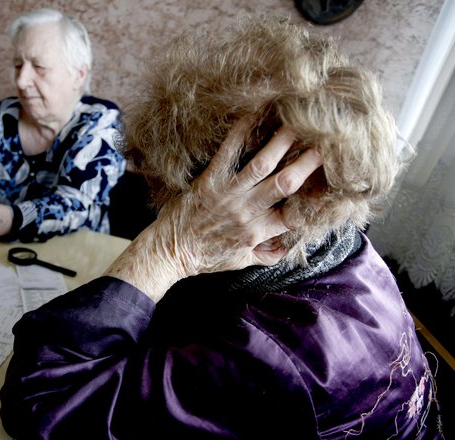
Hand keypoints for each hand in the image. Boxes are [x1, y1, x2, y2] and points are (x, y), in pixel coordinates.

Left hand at [105, 118, 322, 301]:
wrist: (170, 251)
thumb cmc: (205, 257)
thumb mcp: (241, 262)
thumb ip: (268, 254)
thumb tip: (291, 246)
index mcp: (258, 232)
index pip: (297, 214)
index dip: (318, 198)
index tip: (333, 181)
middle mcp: (248, 212)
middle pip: (286, 183)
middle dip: (309, 162)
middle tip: (326, 140)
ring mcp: (228, 194)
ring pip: (262, 165)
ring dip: (282, 142)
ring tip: (299, 121)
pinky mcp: (209, 181)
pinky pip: (228, 153)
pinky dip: (241, 132)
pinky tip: (255, 114)